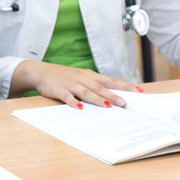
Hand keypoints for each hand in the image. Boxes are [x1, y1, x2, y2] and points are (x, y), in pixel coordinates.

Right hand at [11, 60, 143, 108]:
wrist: (40, 72)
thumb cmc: (64, 76)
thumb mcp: (84, 75)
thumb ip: (101, 81)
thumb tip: (121, 81)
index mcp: (90, 76)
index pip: (111, 81)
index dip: (125, 86)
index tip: (139, 92)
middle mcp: (82, 79)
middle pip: (101, 88)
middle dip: (114, 95)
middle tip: (126, 103)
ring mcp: (71, 84)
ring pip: (87, 92)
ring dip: (97, 99)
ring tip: (108, 106)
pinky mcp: (59, 90)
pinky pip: (68, 97)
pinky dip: (74, 102)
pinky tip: (79, 108)